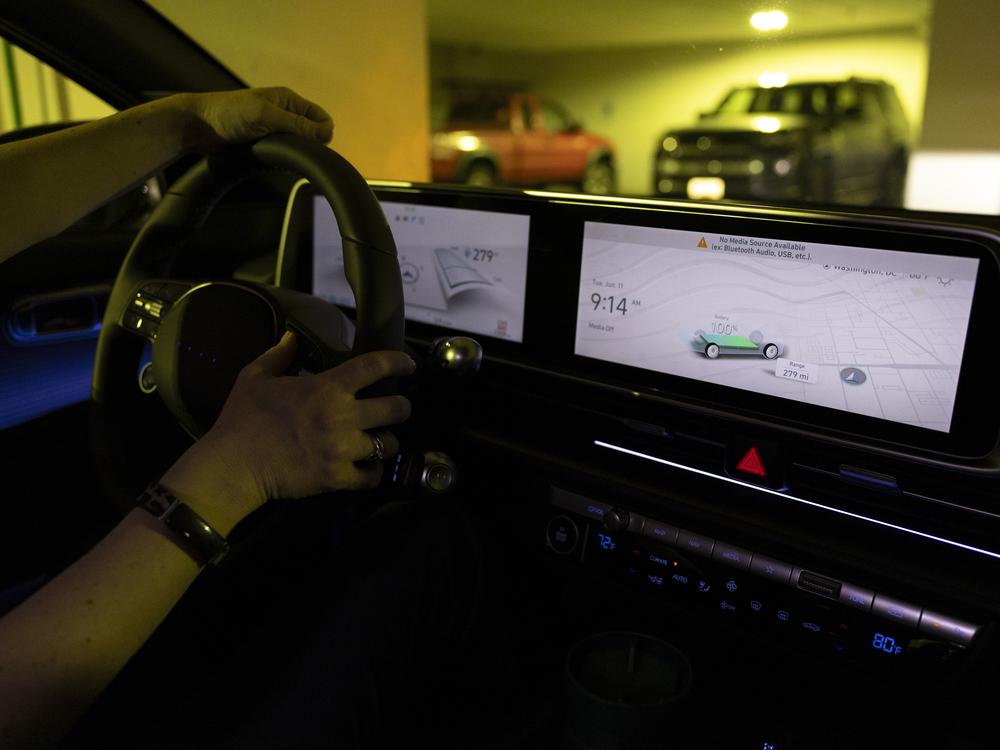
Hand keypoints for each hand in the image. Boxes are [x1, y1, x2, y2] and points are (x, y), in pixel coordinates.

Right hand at [160, 332, 413, 533]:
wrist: (232, 465)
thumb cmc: (242, 419)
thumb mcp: (254, 378)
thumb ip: (277, 355)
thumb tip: (291, 338)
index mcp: (326, 388)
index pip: (374, 366)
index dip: (398, 362)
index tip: (409, 365)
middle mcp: (341, 416)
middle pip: (396, 408)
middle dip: (400, 407)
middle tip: (394, 410)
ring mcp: (342, 448)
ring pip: (388, 443)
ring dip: (386, 441)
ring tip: (376, 441)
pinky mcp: (338, 477)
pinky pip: (372, 476)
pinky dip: (372, 472)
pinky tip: (366, 468)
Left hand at [182, 87, 333, 149]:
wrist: (198, 126)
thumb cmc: (229, 114)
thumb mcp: (266, 116)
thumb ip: (297, 125)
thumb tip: (328, 133)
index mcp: (288, 100)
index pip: (321, 117)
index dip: (323, 133)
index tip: (314, 146)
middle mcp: (284, 113)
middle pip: (312, 133)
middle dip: (310, 144)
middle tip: (295, 152)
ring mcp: (274, 128)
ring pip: (299, 145)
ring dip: (295, 152)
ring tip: (281, 155)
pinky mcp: (265, 142)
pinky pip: (284, 153)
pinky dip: (283, 158)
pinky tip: (276, 161)